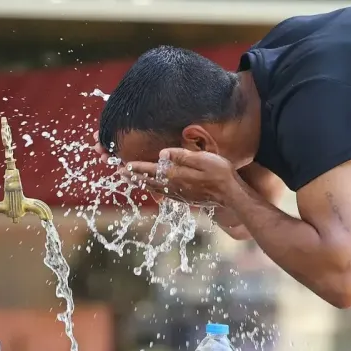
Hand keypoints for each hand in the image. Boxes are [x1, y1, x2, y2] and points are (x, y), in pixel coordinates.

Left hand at [121, 148, 242, 206]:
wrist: (231, 194)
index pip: (152, 170)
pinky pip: (163, 193)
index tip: (124, 165)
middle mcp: (174, 186)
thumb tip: (162, 153)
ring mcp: (179, 194)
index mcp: (176, 175)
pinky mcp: (185, 198)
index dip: (137, 167)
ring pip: (155, 188)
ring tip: (132, 179)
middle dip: (134, 176)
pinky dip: (153, 189)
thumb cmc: (220, 173)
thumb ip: (181, 156)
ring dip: (141, 183)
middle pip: (149, 181)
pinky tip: (152, 188)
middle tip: (120, 172)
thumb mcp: (202, 159)